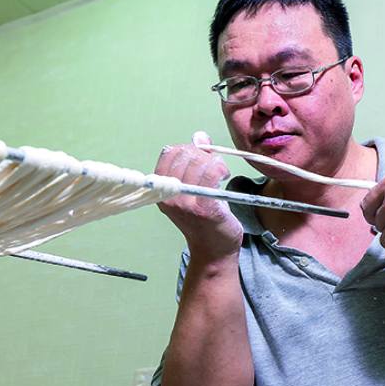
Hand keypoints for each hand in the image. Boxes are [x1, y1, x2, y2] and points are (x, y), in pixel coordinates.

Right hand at [154, 132, 242, 258]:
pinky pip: (211, 174)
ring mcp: (185, 202)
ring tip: (221, 171)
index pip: (169, 153)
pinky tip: (224, 176)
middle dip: (203, 153)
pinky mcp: (203, 208)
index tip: (201, 156)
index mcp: (161, 189)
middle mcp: (169, 195)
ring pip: (199, 162)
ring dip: (214, 161)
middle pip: (185, 154)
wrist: (213, 250)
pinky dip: (220, 168)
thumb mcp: (194, 187)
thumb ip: (196, 160)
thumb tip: (199, 136)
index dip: (188, 148)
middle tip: (214, 164)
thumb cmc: (205, 218)